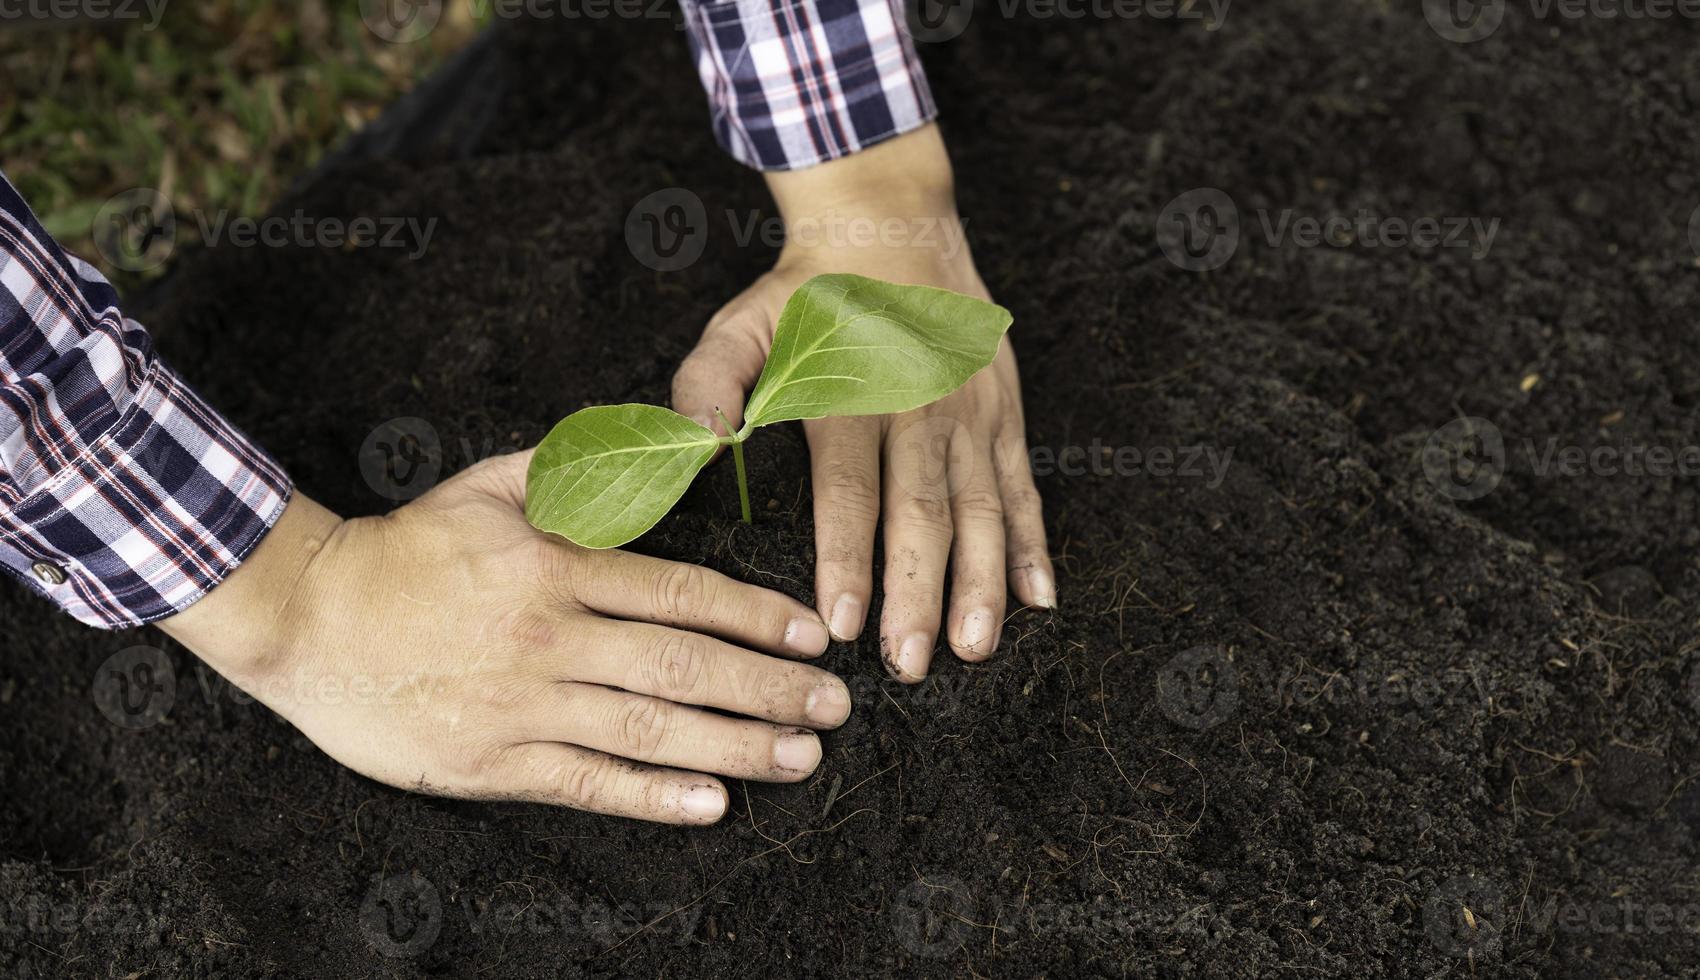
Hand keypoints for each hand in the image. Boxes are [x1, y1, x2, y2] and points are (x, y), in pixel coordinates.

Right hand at [159, 451, 849, 824]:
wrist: (308, 616)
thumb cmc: (406, 547)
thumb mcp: (490, 485)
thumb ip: (574, 471)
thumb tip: (656, 445)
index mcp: (559, 565)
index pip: (683, 592)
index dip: (758, 616)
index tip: (812, 633)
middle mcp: (553, 636)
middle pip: (685, 665)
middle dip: (771, 688)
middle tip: (834, 705)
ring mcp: (524, 703)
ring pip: (650, 729)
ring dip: (736, 746)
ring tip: (800, 757)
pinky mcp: (492, 760)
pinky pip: (588, 781)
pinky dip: (654, 798)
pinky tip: (712, 805)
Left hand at [671, 125, 1055, 683]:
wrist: (893, 225)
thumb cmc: (808, 292)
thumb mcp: (743, 323)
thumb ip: (710, 381)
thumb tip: (696, 441)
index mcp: (853, 392)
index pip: (849, 489)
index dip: (847, 558)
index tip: (841, 622)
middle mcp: (921, 407)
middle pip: (922, 513)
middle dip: (918, 594)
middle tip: (909, 664)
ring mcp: (972, 413)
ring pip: (982, 510)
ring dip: (981, 582)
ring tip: (974, 648)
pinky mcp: (1005, 415)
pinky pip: (1023, 488)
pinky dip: (1034, 545)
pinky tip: (1040, 600)